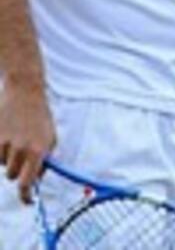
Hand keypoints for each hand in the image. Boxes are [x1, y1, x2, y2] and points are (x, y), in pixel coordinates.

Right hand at [0, 82, 54, 203]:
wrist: (25, 93)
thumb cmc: (40, 118)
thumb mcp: (50, 138)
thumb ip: (44, 160)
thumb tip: (35, 180)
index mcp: (39, 150)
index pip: (28, 182)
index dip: (26, 195)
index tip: (27, 201)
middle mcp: (21, 149)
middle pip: (14, 175)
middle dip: (19, 169)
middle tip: (23, 153)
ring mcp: (6, 144)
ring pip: (4, 165)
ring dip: (9, 158)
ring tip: (17, 138)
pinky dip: (0, 150)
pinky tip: (7, 135)